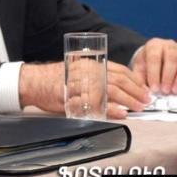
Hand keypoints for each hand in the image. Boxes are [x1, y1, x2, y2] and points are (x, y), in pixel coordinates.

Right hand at [19, 61, 149, 118]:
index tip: (143, 89)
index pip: (118, 69)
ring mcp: (80, 83)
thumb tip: (116, 86)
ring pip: (110, 89)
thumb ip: (93, 76)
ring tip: (137, 107)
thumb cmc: (54, 78)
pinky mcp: (75, 96)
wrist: (32, 82)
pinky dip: (111, 108)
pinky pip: (96, 102)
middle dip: (135, 91)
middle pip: (117, 79)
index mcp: (89, 64)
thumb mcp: (76, 72)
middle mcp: (86, 71)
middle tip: (145, 100)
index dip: (134, 80)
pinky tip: (120, 112)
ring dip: (127, 99)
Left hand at [131, 38, 176, 94]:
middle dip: (167, 77)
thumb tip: (144, 91)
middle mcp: (168, 45)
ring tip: (173, 91)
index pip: (154, 58)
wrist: (156, 55)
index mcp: (153, 46)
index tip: (154, 88)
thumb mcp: (140, 67)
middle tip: (164, 91)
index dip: (154, 74)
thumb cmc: (147, 62)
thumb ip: (140, 77)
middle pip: (171, 59)